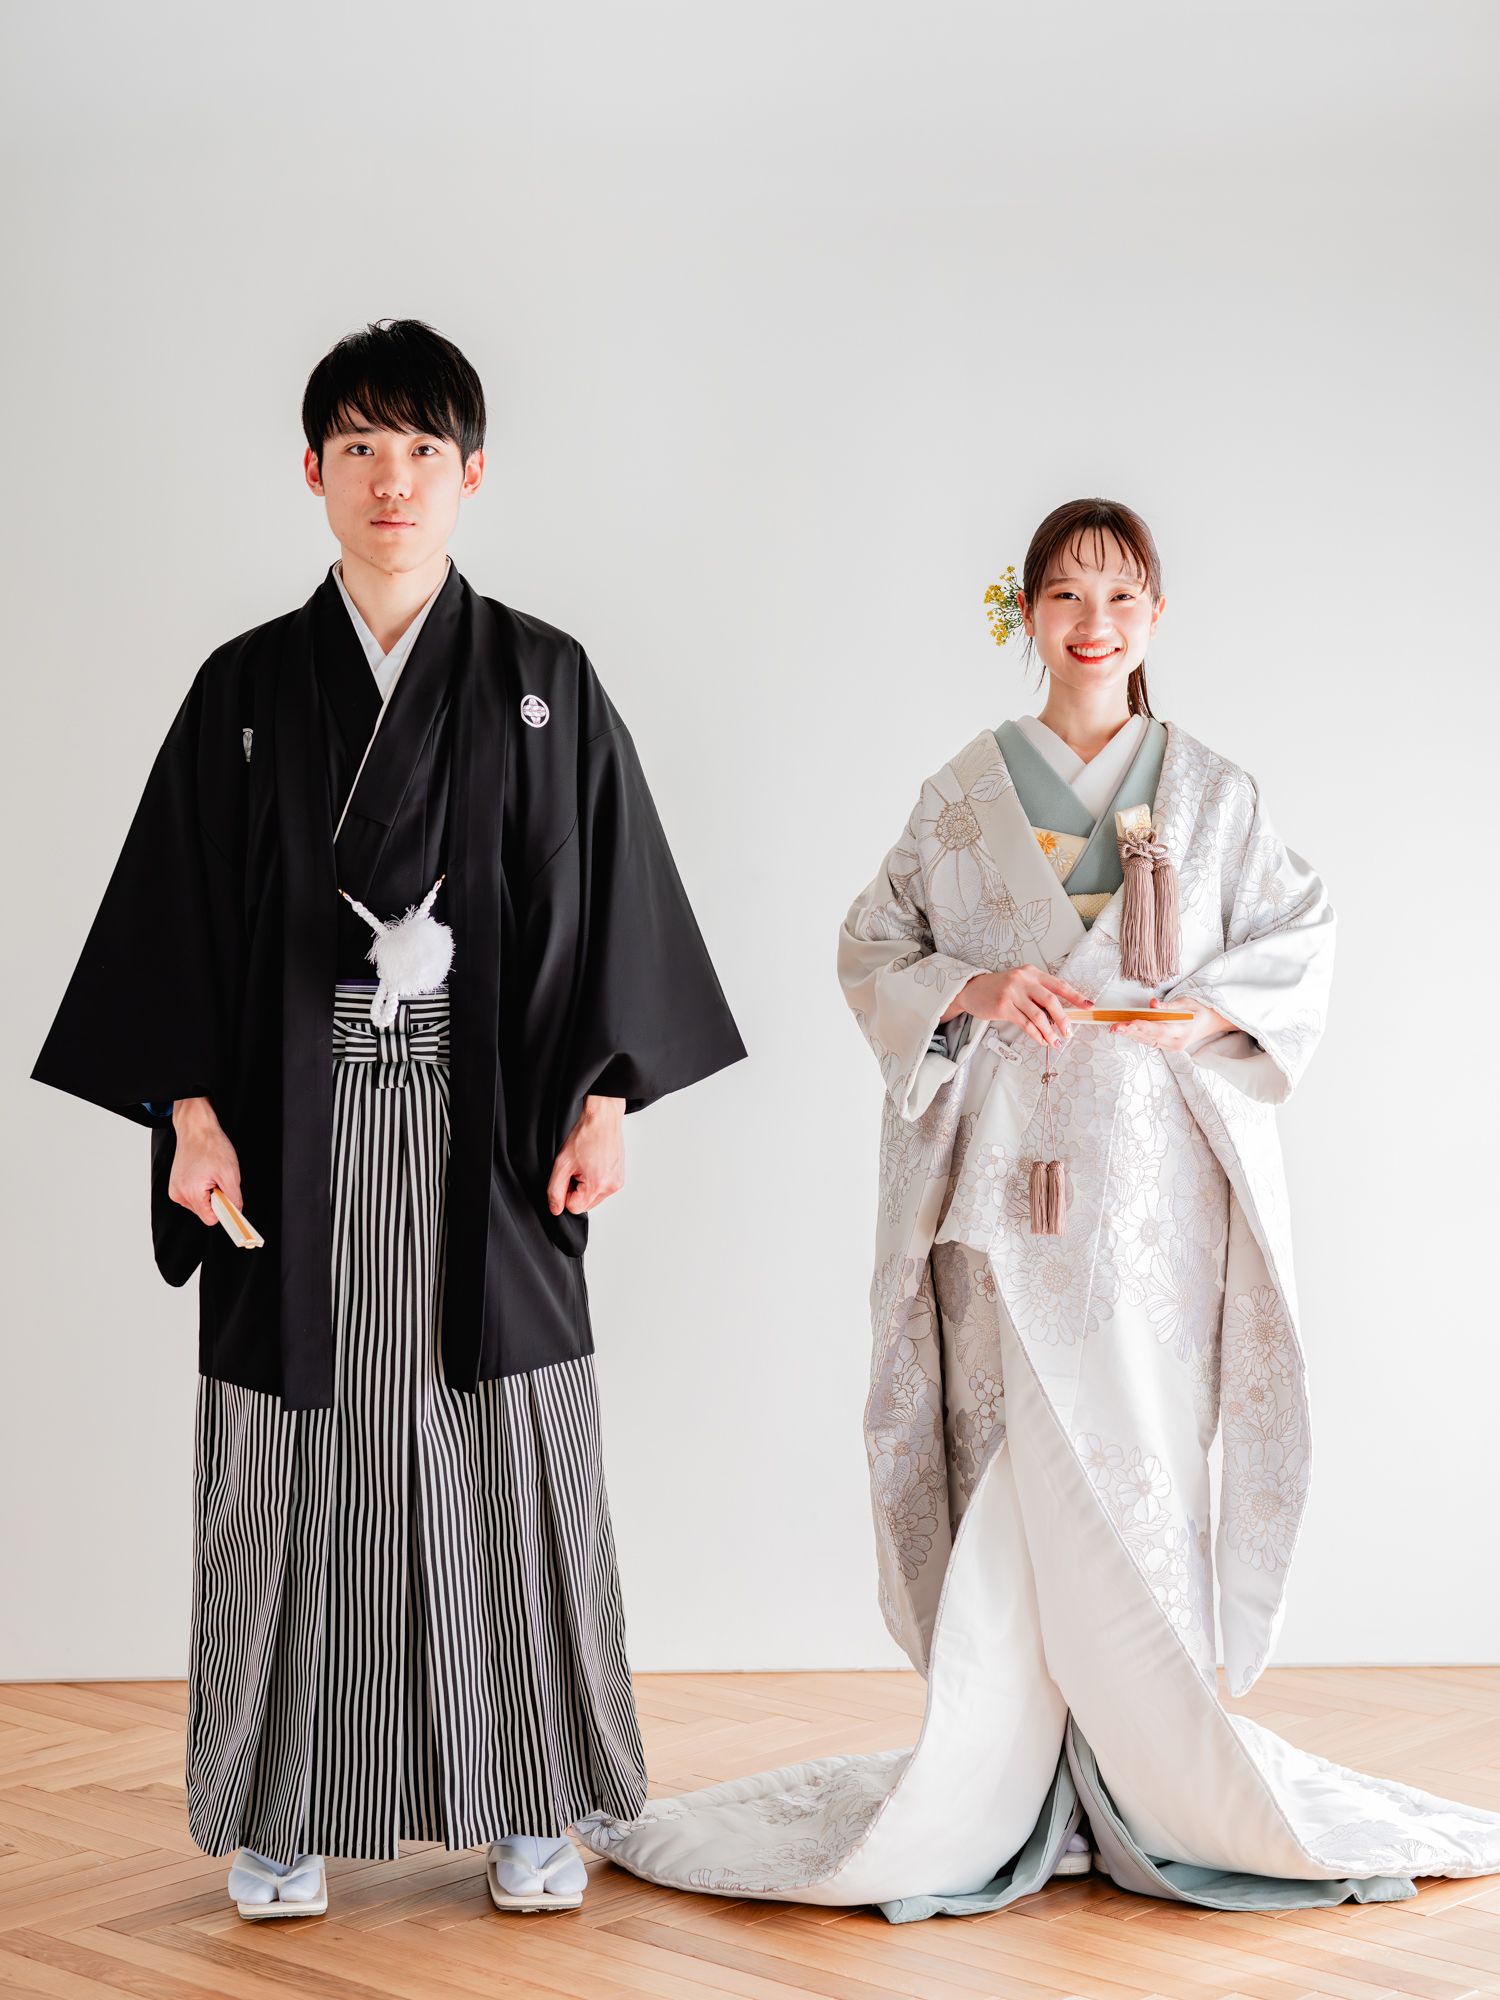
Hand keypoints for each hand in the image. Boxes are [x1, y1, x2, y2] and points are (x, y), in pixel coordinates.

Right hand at [168, 1097, 242, 1225]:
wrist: (196, 1129)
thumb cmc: (210, 1145)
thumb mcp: (230, 1173)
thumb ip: (234, 1197)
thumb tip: (236, 1212)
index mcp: (191, 1193)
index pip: (210, 1219)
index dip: (223, 1211)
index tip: (230, 1202)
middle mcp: (179, 1194)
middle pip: (205, 1212)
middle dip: (216, 1199)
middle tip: (218, 1180)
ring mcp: (175, 1189)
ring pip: (199, 1204)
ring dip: (208, 1193)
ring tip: (210, 1174)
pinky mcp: (175, 1185)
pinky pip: (192, 1196)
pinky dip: (201, 1188)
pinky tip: (203, 1173)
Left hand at [547, 1094, 626, 1215]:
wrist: (603, 1120)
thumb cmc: (585, 1136)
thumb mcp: (562, 1164)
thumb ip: (555, 1190)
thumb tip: (556, 1209)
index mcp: (597, 1185)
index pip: (574, 1207)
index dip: (565, 1193)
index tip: (568, 1175)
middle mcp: (611, 1187)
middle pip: (585, 1205)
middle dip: (577, 1190)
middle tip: (577, 1169)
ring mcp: (618, 1183)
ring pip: (593, 1198)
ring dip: (586, 1186)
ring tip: (586, 1165)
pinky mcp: (620, 1178)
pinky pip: (602, 1190)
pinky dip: (595, 1181)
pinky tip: (594, 1165)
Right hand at [946, 966, 1093, 1048]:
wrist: (972, 990)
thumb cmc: (999, 989)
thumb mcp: (1020, 984)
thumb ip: (1037, 994)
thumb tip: (1059, 1014)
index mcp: (1032, 973)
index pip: (1059, 984)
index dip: (1076, 996)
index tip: (1088, 1006)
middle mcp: (1023, 980)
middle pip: (1051, 1001)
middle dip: (1063, 1019)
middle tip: (1068, 1031)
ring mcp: (1012, 992)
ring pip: (1038, 1015)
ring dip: (1049, 1031)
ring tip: (1055, 1041)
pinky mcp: (1003, 1006)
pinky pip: (1025, 1023)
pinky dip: (1036, 1034)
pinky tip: (1041, 1040)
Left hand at [1111, 998, 1233, 1051]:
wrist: (1212, 1023)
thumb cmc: (1200, 1010)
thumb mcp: (1187, 1003)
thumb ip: (1169, 1005)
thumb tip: (1152, 1003)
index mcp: (1184, 1031)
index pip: (1161, 1030)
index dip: (1145, 1026)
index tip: (1131, 1022)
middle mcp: (1176, 1043)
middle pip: (1150, 1037)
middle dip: (1131, 1031)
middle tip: (1115, 1027)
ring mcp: (1171, 1046)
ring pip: (1147, 1041)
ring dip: (1130, 1034)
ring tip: (1115, 1028)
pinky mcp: (1167, 1046)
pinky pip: (1149, 1041)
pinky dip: (1137, 1035)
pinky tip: (1125, 1031)